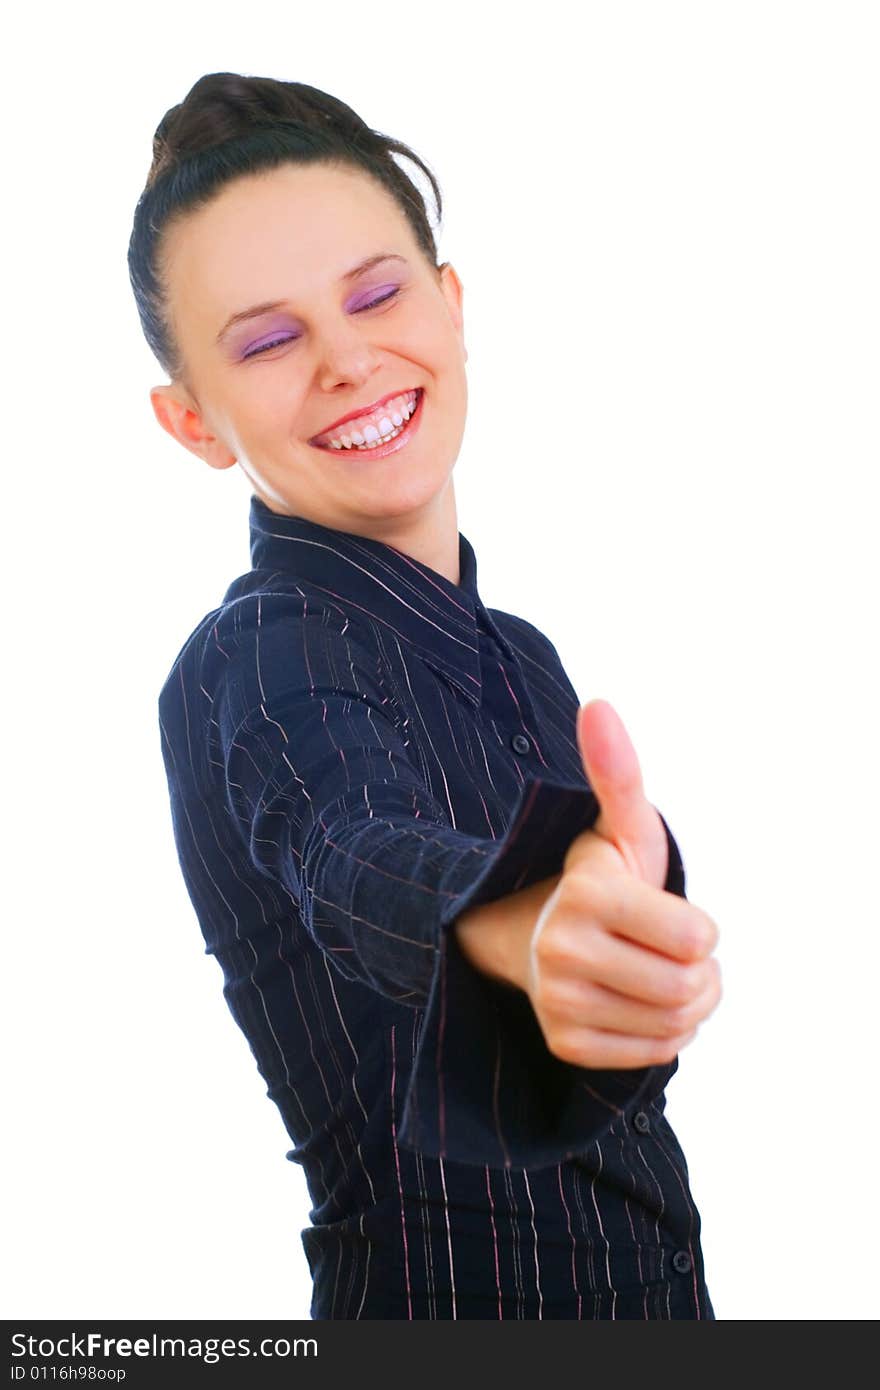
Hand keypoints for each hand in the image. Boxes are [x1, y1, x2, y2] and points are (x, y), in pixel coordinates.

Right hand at [525, 699, 721, 1069]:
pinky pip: (650, 1056)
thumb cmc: (598, 877)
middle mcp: (562, 950)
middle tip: (673, 951)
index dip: (699, 928)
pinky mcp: (563, 1043)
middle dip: (699, 972)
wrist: (532, 929)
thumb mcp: (620, 826)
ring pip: (674, 1026)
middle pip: (688, 989)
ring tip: (659, 974)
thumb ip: (620, 771)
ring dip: (687, 1005)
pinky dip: (661, 1035)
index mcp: (587, 894)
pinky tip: (639, 1004)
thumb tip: (599, 704)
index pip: (698, 939)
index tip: (667, 912)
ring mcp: (559, 1001)